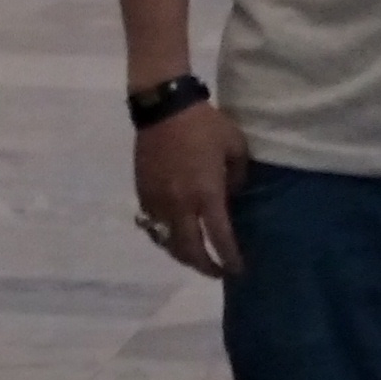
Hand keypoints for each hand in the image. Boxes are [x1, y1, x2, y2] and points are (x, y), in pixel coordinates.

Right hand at [132, 103, 250, 276]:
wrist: (164, 107)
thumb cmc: (205, 124)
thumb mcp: (236, 147)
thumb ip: (238, 177)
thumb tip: (232, 197)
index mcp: (206, 194)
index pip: (219, 238)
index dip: (229, 258)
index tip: (237, 269)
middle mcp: (180, 204)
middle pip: (190, 250)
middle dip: (205, 267)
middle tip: (217, 272)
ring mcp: (158, 201)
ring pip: (167, 242)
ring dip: (183, 255)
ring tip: (195, 257)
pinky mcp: (143, 193)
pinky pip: (152, 226)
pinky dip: (164, 237)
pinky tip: (173, 236)